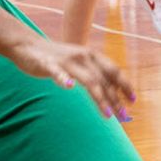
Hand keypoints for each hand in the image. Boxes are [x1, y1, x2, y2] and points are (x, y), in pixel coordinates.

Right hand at [13, 36, 135, 118]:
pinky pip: (57, 72)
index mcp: (91, 56)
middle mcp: (82, 57)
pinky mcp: (47, 64)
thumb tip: (111, 91)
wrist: (27, 44)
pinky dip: (63, 79)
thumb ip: (93, 74)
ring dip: (100, 97)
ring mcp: (66, 61)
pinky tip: (69, 86)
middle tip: (124, 117)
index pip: (114, 71)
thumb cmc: (57, 57)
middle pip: (104, 80)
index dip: (125, 85)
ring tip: (108, 113)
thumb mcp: (80, 63)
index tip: (133, 101)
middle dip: (115, 99)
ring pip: (87, 80)